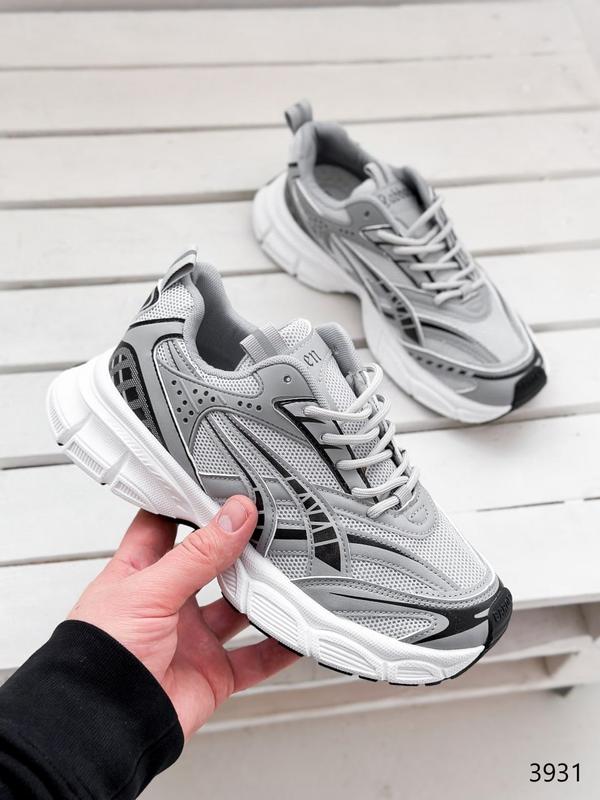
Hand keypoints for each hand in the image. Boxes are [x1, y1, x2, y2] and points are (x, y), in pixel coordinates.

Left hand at [68, 496, 297, 737]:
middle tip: (268, 525)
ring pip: (237, 608)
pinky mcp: (212, 673)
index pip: (163, 526)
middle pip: (210, 566)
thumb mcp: (149, 590)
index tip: (219, 485)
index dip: (187, 504)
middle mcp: (167, 604)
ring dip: (262, 594)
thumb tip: (234, 515)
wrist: (103, 728)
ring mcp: (191, 639)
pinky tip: (298, 631)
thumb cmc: (98, 658)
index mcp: (139, 575)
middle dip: (236, 549)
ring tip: (290, 571)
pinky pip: (255, 658)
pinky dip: (279, 646)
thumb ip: (198, 554)